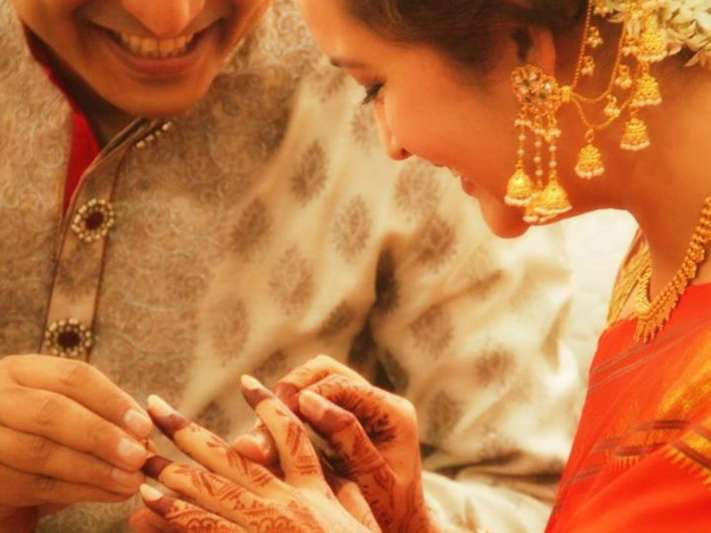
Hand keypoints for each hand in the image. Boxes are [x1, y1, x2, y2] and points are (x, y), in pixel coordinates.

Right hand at [0, 355, 152, 523]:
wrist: (6, 478)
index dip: (113, 401)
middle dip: (101, 436)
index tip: (145, 426)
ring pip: (41, 452)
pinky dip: (78, 491)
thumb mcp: (75, 416)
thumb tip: (145, 437)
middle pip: (53, 411)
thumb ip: (106, 419)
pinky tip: (110, 493)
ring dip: (94, 469)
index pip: (74, 377)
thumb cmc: (49, 438)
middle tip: (138, 457)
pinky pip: (32, 485)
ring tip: (130, 481)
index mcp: (24, 371)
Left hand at [137, 376, 380, 531]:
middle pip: (232, 458)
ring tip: (144, 450)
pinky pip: (210, 529)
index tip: (248, 383)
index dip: (269, 407)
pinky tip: (152, 499)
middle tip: (155, 407)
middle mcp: (288, 502)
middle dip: (189, 432)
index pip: (291, 437)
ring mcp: (269, 525)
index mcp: (315, 491)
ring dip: (173, 468)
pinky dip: (178, 514)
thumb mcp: (362, 521)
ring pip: (213, 489)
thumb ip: (346, 495)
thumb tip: (341, 473)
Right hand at [237, 355, 437, 532]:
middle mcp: (379, 401)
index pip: (343, 386)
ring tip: (266, 421)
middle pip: (327, 370)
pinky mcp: (343, 414)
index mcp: (394, 413)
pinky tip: (272, 427)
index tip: (279, 414)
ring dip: (288, 394)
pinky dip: (290, 407)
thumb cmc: (389, 507)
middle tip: (268, 413)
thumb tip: (302, 403)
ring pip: (315, 377)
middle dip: (293, 387)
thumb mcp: (369, 476)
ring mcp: (361, 404)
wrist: (401, 524)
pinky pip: (311, 396)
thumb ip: (342, 438)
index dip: (307, 395)